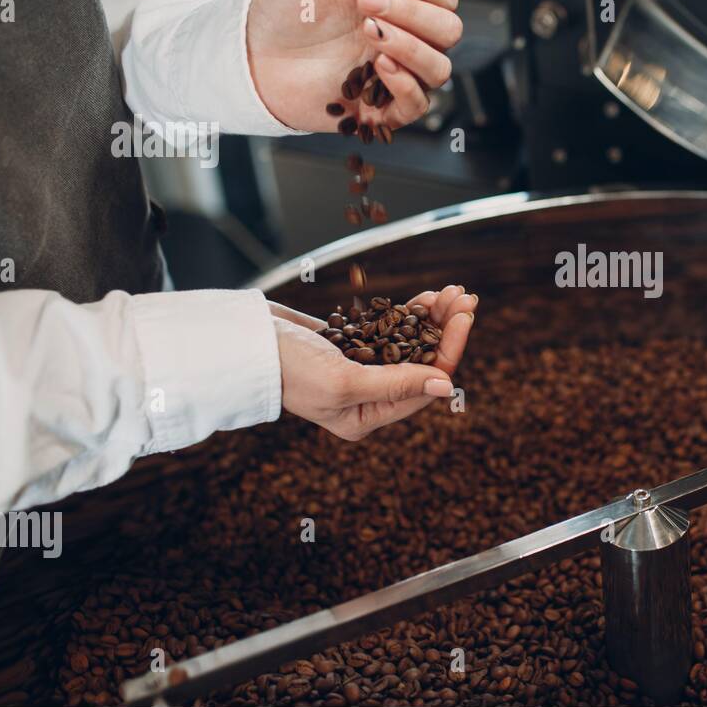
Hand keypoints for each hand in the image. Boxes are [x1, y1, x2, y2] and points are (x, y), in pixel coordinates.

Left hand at [247, 0, 463, 132]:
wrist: (249, 51)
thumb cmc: (282, 8)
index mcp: (396, 6)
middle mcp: (400, 40)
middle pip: (449, 30)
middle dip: (415, 12)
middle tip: (368, 3)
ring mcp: (391, 75)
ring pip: (439, 67)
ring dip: (412, 44)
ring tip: (370, 31)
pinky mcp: (378, 109)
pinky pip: (418, 104)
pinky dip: (406, 82)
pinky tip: (380, 63)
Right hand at [270, 286, 476, 440]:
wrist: (242, 342)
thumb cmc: (285, 367)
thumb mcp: (343, 381)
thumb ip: (395, 383)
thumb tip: (446, 386)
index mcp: (368, 416)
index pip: (425, 384)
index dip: (450, 349)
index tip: (464, 317)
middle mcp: (368, 396)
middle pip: (423, 361)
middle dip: (446, 328)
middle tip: (465, 297)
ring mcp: (360, 368)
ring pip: (411, 342)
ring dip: (433, 317)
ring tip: (452, 291)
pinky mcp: (351, 343)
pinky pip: (391, 328)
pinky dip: (410, 312)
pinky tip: (428, 297)